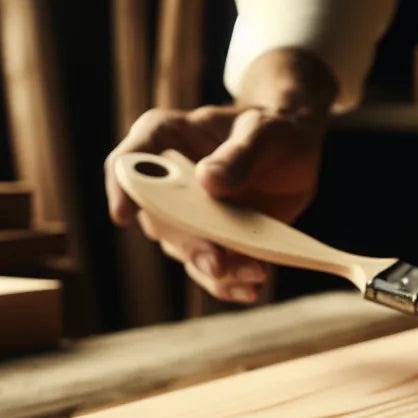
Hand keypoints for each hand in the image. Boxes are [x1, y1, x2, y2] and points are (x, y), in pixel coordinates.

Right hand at [105, 49, 335, 302]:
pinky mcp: (209, 242)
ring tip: (255, 272)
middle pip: (159, 219)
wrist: (295, 154)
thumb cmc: (274, 129)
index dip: (121, 188)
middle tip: (219, 261)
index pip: (129, 161)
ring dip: (216, 269)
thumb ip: (240, 153)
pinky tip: (250, 288)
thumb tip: (207, 179)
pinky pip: (209, 271)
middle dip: (189, 244)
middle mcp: (165, 181)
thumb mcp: (266, 131)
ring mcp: (185, 216)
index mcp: (165, 137)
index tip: (124, 215)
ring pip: (184, 251)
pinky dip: (228, 283)